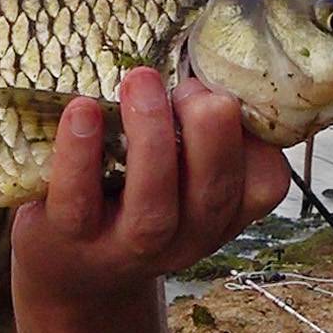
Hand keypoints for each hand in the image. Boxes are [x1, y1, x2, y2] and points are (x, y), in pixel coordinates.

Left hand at [11, 67, 290, 302]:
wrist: (68, 269)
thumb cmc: (129, 198)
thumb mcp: (177, 176)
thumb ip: (195, 132)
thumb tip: (205, 63)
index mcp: (218, 213)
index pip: (264, 186)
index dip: (258, 140)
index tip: (229, 92)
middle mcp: (183, 237)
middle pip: (212, 193)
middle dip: (210, 133)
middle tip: (193, 87)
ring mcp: (126, 246)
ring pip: (152, 204)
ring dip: (151, 138)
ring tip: (141, 80)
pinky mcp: (70, 237)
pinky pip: (79, 200)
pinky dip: (80, 153)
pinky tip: (82, 109)